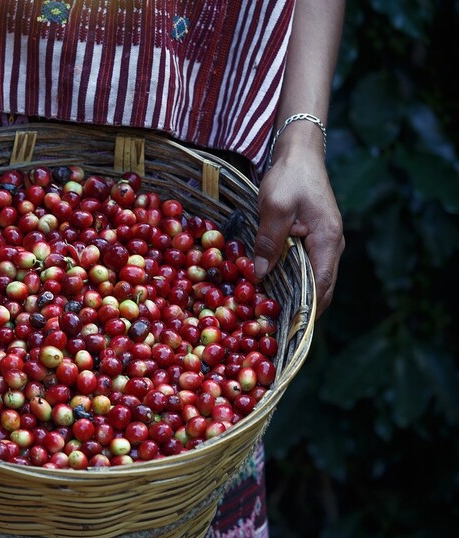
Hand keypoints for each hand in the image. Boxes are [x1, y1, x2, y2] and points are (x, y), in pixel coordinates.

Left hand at [254, 147, 344, 314]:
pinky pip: (305, 266)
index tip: (289, 328)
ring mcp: (324, 243)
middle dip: (300, 309)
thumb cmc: (290, 178)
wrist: (300, 155)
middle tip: (275, 327)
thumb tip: (260, 274)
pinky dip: (291, 280)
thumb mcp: (275, 208)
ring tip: (271, 314)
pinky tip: (271, 287)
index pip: (321, 285)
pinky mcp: (312, 239)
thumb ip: (269, 241)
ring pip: (312, 278)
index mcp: (327, 240)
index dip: (307, 310)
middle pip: (320, 287)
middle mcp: (331, 246)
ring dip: (295, 296)